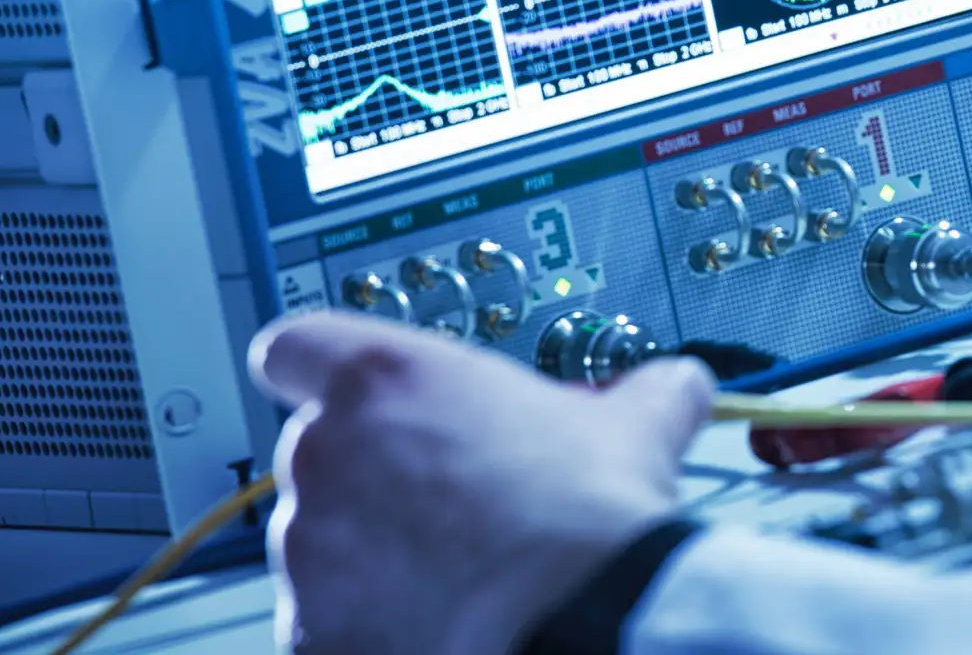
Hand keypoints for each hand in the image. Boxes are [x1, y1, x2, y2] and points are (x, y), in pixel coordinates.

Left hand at [250, 311, 712, 654]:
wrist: (570, 618)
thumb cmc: (582, 513)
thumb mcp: (634, 422)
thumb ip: (644, 392)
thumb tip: (677, 387)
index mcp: (385, 379)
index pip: (294, 346)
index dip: (321, 367)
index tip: (358, 392)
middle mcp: (327, 455)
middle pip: (319, 450)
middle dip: (373, 474)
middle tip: (449, 495)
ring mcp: (310, 552)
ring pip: (319, 540)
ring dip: (368, 550)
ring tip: (453, 569)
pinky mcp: (311, 634)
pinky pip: (323, 621)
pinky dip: (365, 622)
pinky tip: (436, 619)